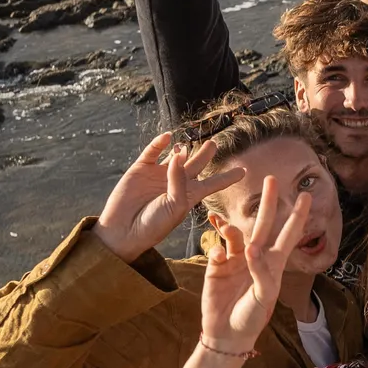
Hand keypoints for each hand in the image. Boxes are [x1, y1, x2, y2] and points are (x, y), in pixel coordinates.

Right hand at [97, 129, 219, 259]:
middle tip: (214, 143)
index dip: (227, 177)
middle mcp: (176, 183)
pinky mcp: (141, 168)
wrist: (123, 231)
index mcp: (189, 196)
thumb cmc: (153, 225)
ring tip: (190, 142)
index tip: (244, 171)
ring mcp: (159, 174)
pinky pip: (153, 151)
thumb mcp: (174, 207)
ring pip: (176, 154)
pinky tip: (167, 137)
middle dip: (206, 154)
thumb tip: (179, 152)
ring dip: (184, 148)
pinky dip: (159, 143)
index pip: (213, 184)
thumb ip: (179, 180)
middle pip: (197, 164)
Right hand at [198, 173, 308, 351]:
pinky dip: (215, 248)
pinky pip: (216, 248)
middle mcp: (256, 256)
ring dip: (230, 227)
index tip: (306, 195)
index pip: (288, 234)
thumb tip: (250, 247)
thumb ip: (260, 271)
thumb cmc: (251, 317)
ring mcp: (235, 259)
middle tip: (270, 179)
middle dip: (267, 202)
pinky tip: (216, 257)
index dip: (297, 215)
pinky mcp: (217, 265)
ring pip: (235, 233)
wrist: (226, 332)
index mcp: (274, 263)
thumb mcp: (263, 296)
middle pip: (263, 223)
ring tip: (224, 226)